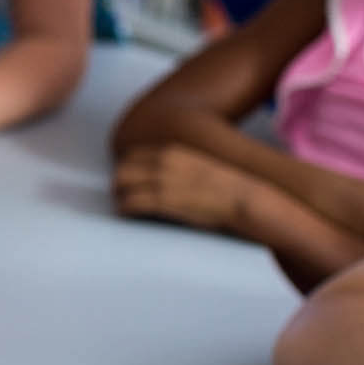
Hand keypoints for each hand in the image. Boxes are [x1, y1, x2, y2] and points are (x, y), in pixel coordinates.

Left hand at [112, 143, 259, 230]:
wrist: (244, 198)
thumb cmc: (225, 188)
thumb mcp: (197, 165)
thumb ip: (177, 166)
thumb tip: (159, 176)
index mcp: (172, 150)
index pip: (133, 154)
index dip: (126, 168)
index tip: (127, 179)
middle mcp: (163, 161)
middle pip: (122, 168)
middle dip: (119, 182)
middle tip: (120, 194)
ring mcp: (162, 180)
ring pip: (122, 184)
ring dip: (119, 196)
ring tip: (123, 206)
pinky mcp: (163, 200)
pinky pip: (131, 202)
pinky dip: (124, 209)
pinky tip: (127, 214)